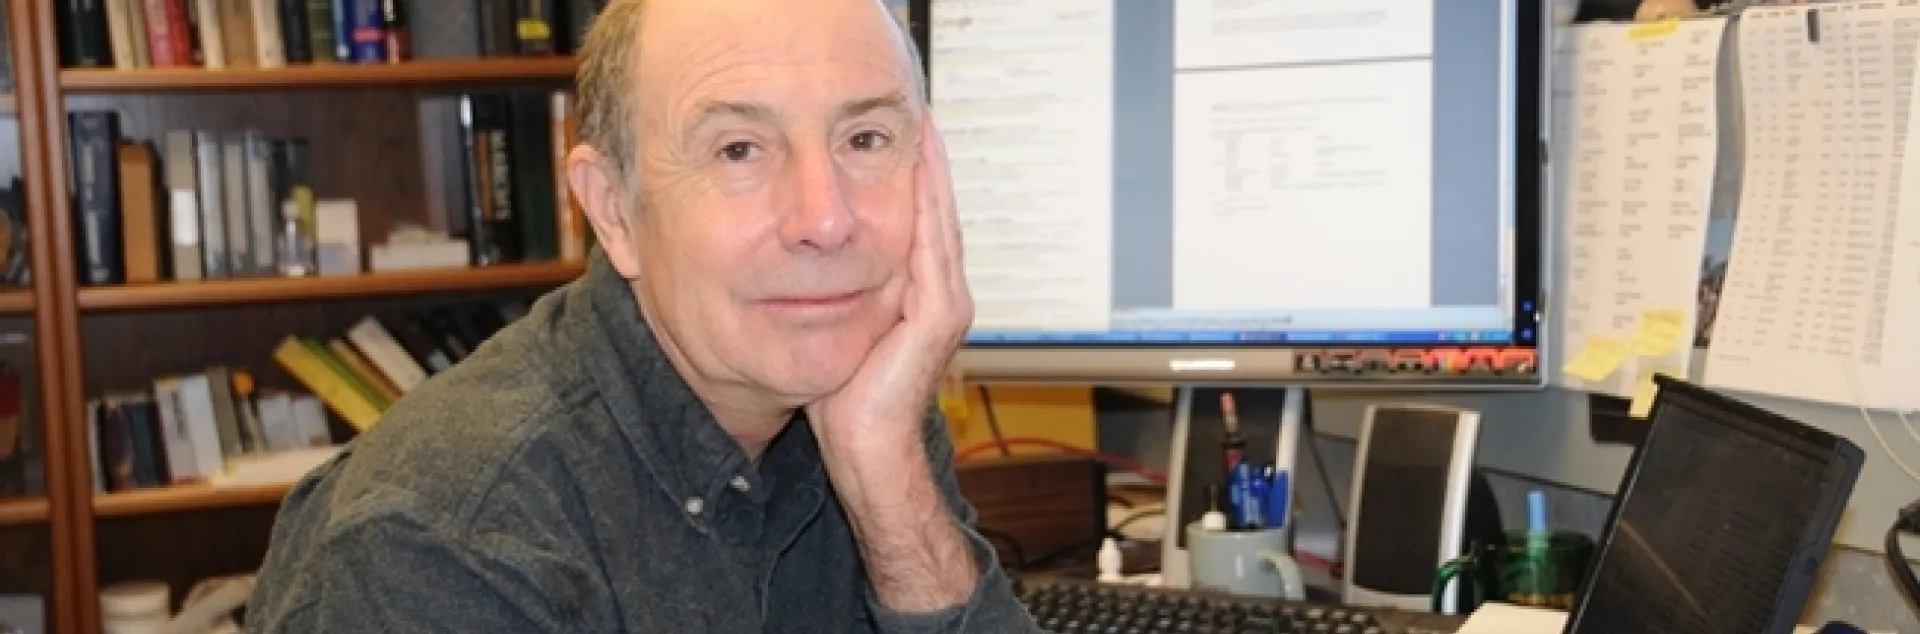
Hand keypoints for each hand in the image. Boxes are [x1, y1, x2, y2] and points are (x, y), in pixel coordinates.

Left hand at [805, 116, 973, 452]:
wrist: (868, 453)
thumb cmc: (845, 405)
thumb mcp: (839, 333)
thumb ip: (837, 295)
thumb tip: (807, 265)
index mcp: (923, 301)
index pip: (922, 227)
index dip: (917, 183)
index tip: (905, 139)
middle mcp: (943, 297)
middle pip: (938, 216)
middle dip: (930, 166)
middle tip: (919, 117)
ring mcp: (945, 306)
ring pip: (939, 223)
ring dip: (932, 175)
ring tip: (923, 131)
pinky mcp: (936, 316)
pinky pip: (931, 246)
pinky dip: (927, 206)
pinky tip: (918, 174)